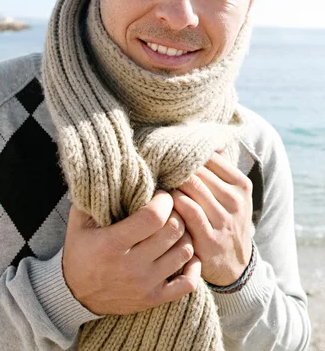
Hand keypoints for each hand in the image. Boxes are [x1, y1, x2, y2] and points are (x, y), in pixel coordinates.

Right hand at [62, 190, 201, 314]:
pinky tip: (183, 252)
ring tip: (174, 227)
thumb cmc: (80, 251)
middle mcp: (131, 266)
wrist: (76, 296)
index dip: (163, 200)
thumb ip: (91, 198)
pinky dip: (192, 265)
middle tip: (170, 208)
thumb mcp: (78, 223)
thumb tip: (107, 172)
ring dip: (184, 235)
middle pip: (173, 231)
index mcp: (112, 244)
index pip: (153, 217)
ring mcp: (145, 285)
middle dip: (176, 213)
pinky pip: (188, 282)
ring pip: (184, 252)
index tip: (160, 194)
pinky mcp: (154, 299)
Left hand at [172, 151, 252, 286]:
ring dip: (172, 184)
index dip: (187, 156)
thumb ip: (218, 169)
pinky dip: (172, 203)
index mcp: (241, 185)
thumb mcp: (233, 194)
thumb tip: (200, 137)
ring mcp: (223, 220)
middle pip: (197, 171)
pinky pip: (185, 209)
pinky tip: (164, 203)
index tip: (171, 157)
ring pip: (190, 187)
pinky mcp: (209, 237)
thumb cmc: (225, 220)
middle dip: (176, 169)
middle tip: (159, 168)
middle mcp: (235, 200)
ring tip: (161, 185)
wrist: (235, 264)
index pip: (210, 157)